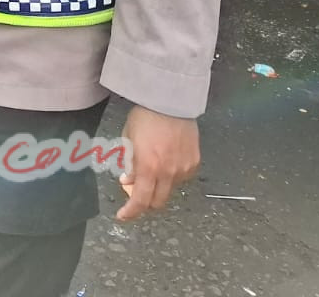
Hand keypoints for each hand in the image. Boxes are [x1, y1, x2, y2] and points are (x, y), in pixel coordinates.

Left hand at [114, 107, 199, 222]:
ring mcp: (183, 169)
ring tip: (152, 168)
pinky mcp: (194, 163)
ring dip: (159, 187)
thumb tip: (127, 180)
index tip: (123, 216)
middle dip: (145, 202)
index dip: (131, 212)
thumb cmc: (145, 117)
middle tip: (136, 194)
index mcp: (148, 167)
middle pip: (157, 202)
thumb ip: (128, 163)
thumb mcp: (128, 139)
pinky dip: (172, 176)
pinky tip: (166, 161)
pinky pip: (182, 178)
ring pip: (170, 190)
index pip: (140, 200)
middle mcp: (168, 172)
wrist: (170, 101)